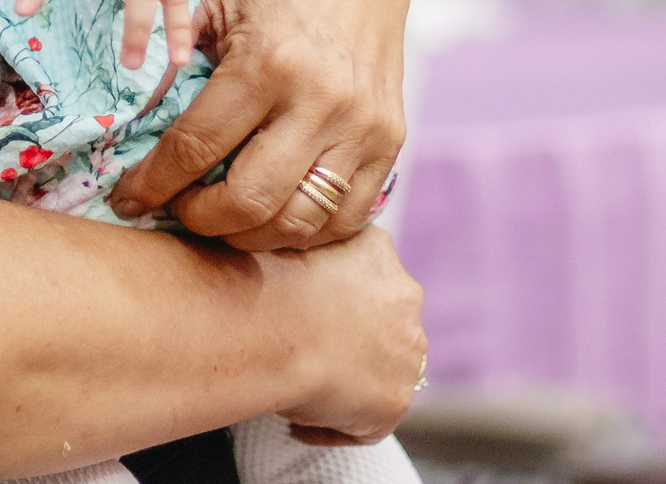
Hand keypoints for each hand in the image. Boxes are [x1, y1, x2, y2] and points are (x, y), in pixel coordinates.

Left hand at [108, 0, 406, 246]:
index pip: (197, 148)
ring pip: (300, 222)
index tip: (127, 199)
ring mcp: (363, 125)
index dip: (153, 184)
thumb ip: (172, 64)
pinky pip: (348, 216)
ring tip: (220, 218)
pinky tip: (270, 214)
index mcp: (267, 62)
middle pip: (249, 201)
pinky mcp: (390, 139)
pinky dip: (304, 230)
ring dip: (250, 235)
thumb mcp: (209, 0)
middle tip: (175, 210)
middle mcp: (321, 100)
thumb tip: (131, 134)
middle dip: (198, 219)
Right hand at [270, 226, 427, 443]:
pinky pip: (365, 421)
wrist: (271, 326)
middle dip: (349, 336)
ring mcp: (406, 353)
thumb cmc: (260, 276)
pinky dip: (334, 424)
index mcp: (376, 249)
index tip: (304, 307)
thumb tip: (277, 256)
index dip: (334, 293)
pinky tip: (296, 425)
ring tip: (298, 392)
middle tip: (302, 350)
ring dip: (347, 380)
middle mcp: (404, 297)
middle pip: (381, 320)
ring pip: (379, 369)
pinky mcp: (394, 401)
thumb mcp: (283, 239)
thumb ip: (299, 247)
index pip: (363, 271)